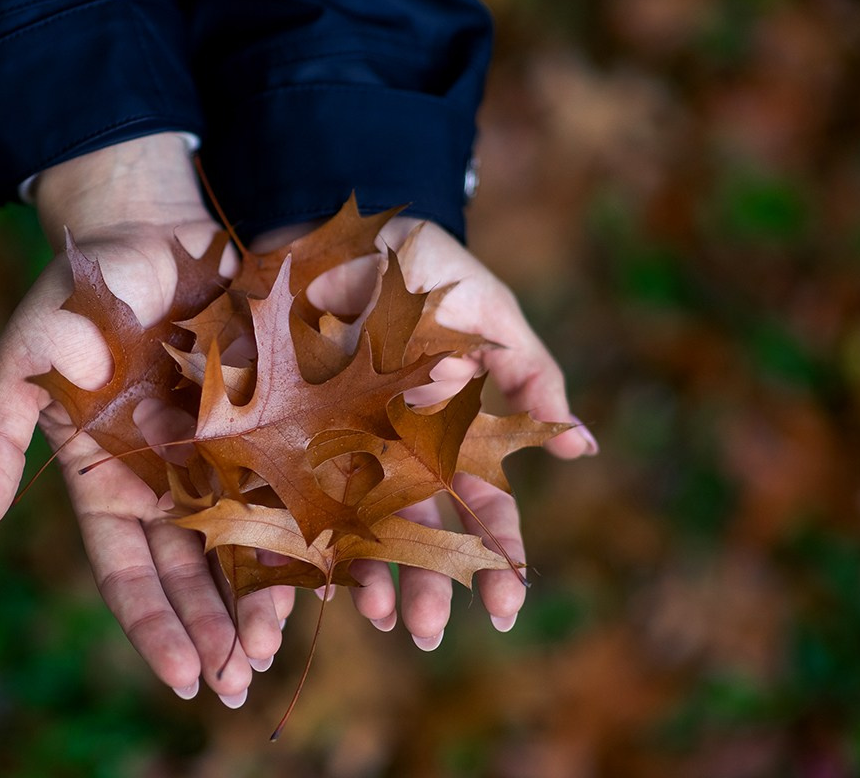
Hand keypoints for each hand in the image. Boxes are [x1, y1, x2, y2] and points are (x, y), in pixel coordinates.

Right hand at [0, 134, 290, 704]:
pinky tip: (340, 572)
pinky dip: (311, 528)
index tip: (187, 677)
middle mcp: (167, 483)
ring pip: (245, 544)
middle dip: (214, 632)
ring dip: (263, 601)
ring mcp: (222, 457)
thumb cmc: (76, 295)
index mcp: (109, 483)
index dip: (156, 625)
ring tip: (287, 652)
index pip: (129, 573)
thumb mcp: (24, 359)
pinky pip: (293, 484)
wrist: (148, 232)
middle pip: (193, 574)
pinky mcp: (270, 423)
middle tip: (241, 686)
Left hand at [251, 216, 598, 645]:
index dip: (496, 554)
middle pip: (416, 528)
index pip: (478, 503)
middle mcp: (391, 448)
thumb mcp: (487, 308)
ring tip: (375, 619)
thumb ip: (530, 372)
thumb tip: (583, 445)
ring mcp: (334, 444)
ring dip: (367, 575)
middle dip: (429, 582)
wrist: (334, 226)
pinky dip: (292, 535)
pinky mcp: (276, 430)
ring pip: (355, 524)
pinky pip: (284, 492)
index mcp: (445, 428)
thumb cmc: (420, 265)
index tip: (509, 608)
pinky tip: (302, 579)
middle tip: (432, 634)